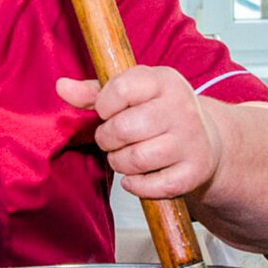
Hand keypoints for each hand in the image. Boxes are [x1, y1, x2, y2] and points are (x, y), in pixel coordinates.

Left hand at [55, 66, 222, 200]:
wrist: (207, 137)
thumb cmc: (157, 111)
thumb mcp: (129, 93)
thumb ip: (93, 92)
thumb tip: (61, 86)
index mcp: (164, 80)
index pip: (120, 88)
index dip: (104, 105)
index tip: (108, 111)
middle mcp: (181, 107)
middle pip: (123, 128)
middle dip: (107, 138)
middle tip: (113, 138)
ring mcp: (192, 140)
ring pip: (135, 159)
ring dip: (119, 162)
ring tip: (125, 155)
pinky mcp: (196, 170)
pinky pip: (154, 186)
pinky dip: (137, 185)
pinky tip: (137, 176)